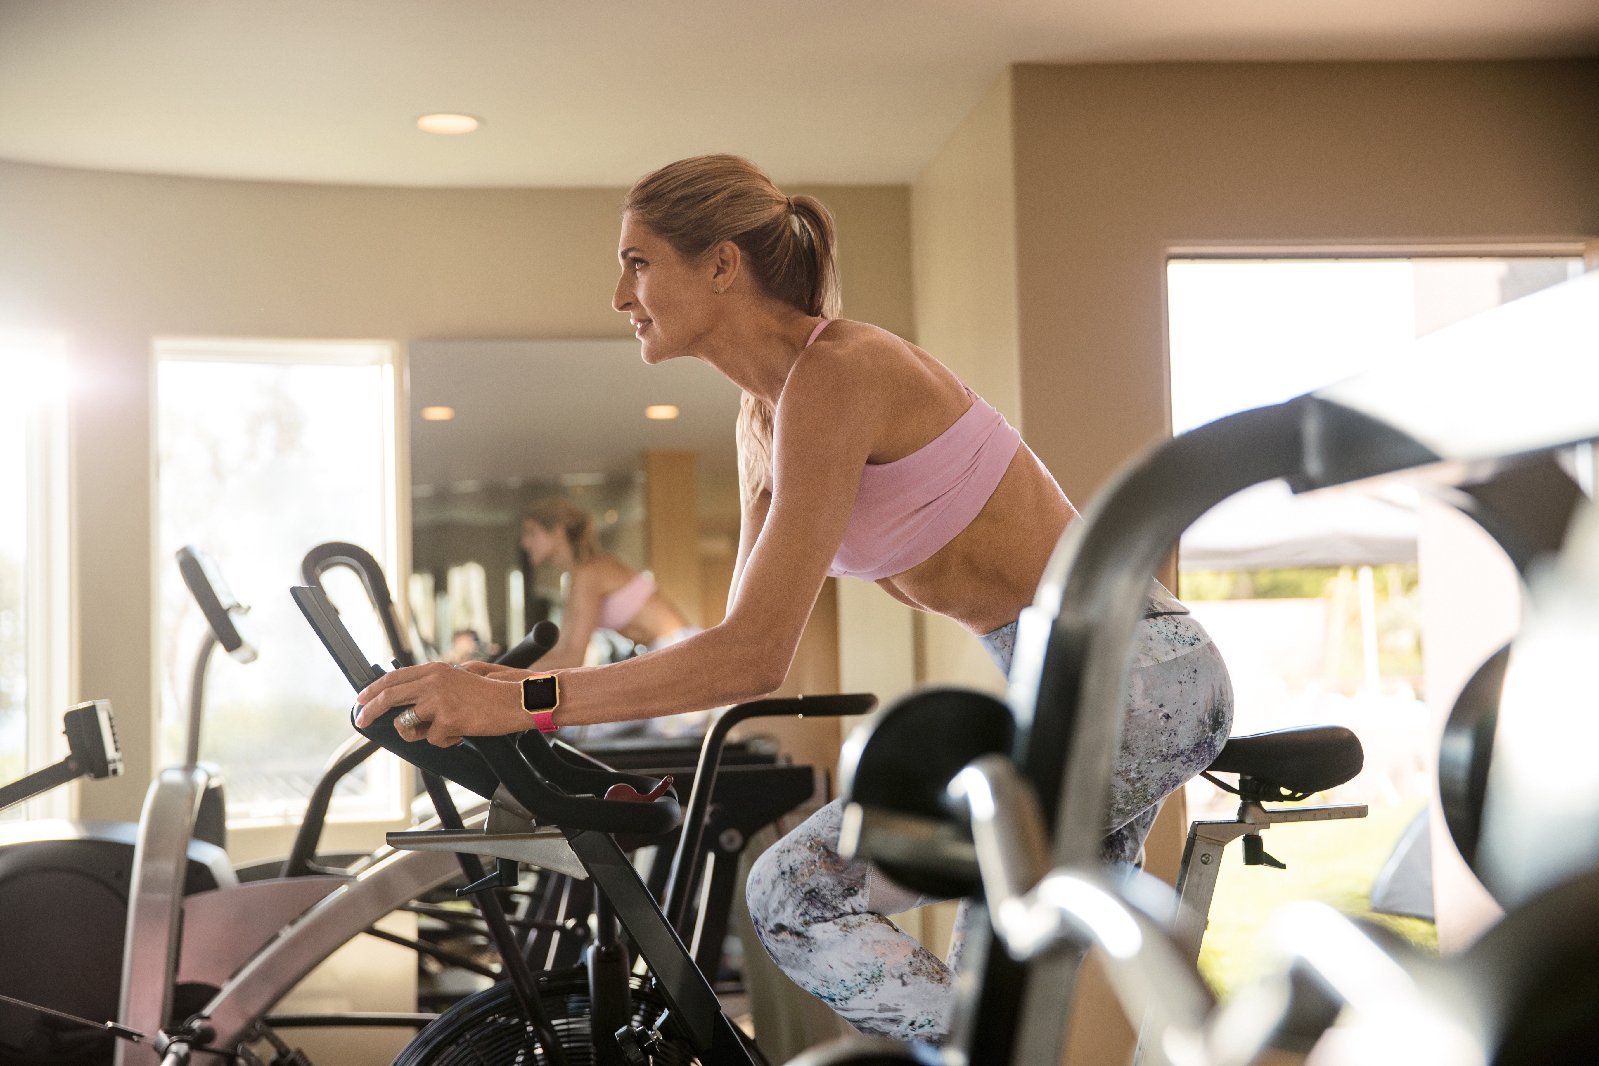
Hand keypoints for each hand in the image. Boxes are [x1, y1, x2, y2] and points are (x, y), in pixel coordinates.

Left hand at [355, 662, 528, 746]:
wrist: (516, 701)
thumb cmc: (493, 693)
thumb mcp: (460, 678)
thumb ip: (435, 684)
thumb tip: (411, 700)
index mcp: (435, 670)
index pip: (394, 678)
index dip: (373, 689)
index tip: (361, 700)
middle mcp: (433, 682)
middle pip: (389, 697)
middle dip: (370, 710)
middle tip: (362, 721)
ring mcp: (438, 702)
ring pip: (407, 724)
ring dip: (418, 733)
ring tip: (442, 730)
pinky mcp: (447, 721)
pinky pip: (433, 739)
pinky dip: (446, 740)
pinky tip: (462, 732)